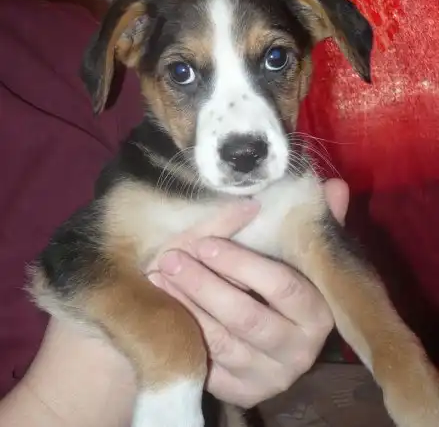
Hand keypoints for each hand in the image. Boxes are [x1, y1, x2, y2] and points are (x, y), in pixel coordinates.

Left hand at [149, 179, 349, 407]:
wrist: (275, 346)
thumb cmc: (286, 289)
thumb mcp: (302, 258)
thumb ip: (315, 226)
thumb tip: (335, 185)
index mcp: (318, 313)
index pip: (283, 287)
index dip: (242, 264)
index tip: (206, 243)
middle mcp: (299, 351)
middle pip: (247, 317)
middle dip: (204, 285)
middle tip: (171, 257)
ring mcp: (270, 376)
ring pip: (223, 341)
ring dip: (187, 305)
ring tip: (160, 275)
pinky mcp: (244, 392)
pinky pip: (209, 364)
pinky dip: (185, 331)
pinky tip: (165, 304)